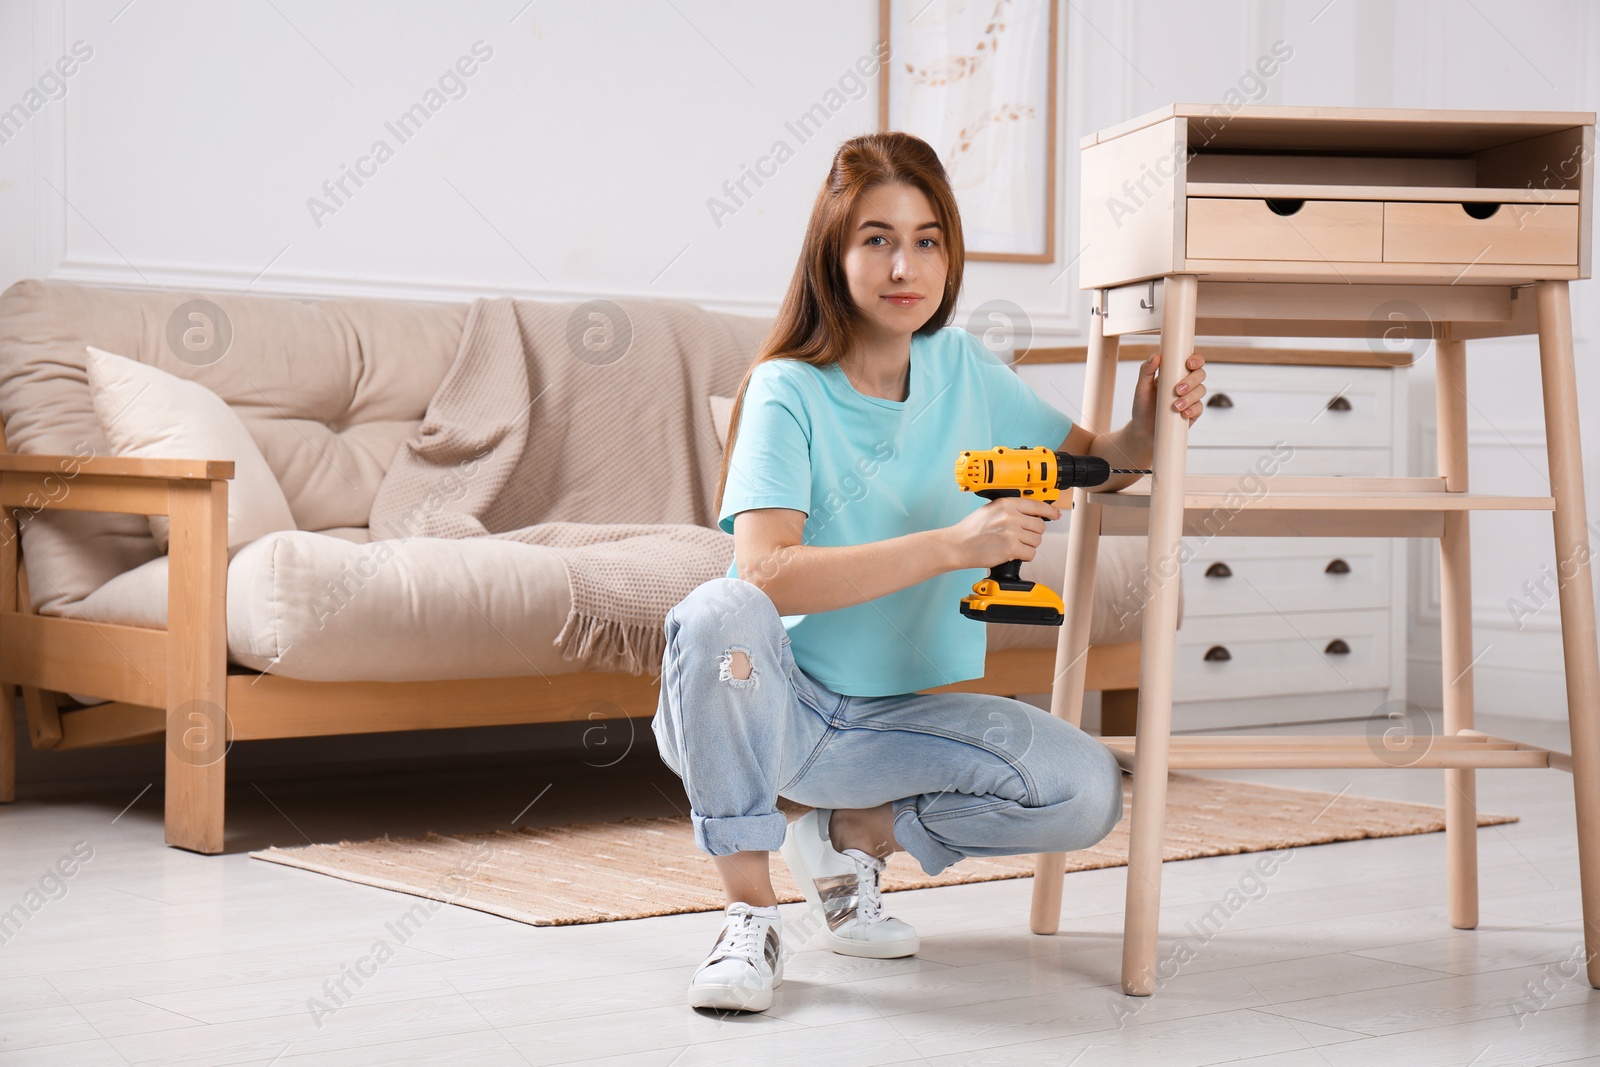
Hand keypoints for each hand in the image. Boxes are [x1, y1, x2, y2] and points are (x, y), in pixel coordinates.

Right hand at [945, 496, 1061, 569]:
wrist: (957, 545)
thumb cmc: (970, 530)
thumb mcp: (990, 510)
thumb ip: (1009, 509)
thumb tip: (1028, 514)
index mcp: (1006, 503)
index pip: (1036, 505)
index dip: (1049, 511)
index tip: (1055, 515)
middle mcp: (1010, 516)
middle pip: (1039, 526)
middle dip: (1033, 533)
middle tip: (1022, 537)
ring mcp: (1011, 532)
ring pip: (1036, 541)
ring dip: (1028, 546)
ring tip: (1013, 546)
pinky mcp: (1011, 548)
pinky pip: (1030, 554)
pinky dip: (1024, 556)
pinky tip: (1012, 554)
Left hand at [1129, 349, 1206, 447]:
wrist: (1143, 431)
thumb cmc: (1142, 406)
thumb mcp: (1141, 388)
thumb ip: (1146, 371)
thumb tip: (1156, 356)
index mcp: (1176, 373)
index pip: (1192, 361)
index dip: (1196, 359)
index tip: (1189, 364)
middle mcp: (1187, 383)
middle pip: (1200, 375)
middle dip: (1191, 381)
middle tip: (1177, 390)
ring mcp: (1191, 398)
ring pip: (1201, 391)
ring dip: (1190, 397)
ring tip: (1175, 405)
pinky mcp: (1193, 413)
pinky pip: (1199, 408)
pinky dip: (1193, 410)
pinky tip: (1184, 413)